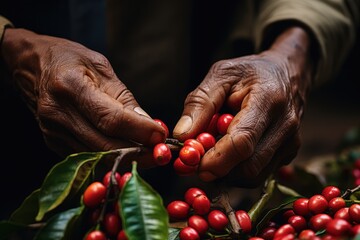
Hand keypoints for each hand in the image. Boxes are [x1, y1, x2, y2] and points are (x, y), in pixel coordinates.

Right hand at [1, 28, 165, 163]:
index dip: (139, 130)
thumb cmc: (69, 59)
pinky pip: (87, 156)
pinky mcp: (53, 142)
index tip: (161, 135)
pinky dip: (110, 157)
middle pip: (104, 144)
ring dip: (126, 158)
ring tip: (149, 153)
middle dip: (137, 152)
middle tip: (160, 152)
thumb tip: (148, 123)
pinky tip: (127, 151)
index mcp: (70, 86)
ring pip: (97, 155)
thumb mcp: (100, 66)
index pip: (110, 118)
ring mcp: (52, 131)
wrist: (30, 65)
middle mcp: (57, 113)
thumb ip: (123, 97)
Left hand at [173, 27, 313, 186]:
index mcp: (268, 100)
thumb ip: (199, 104)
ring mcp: (291, 142)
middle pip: (249, 166)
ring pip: (254, 175)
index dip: (215, 159)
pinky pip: (260, 173)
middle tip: (197, 159)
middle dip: (218, 169)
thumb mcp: (220, 75)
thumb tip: (181, 136)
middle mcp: (285, 125)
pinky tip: (232, 151)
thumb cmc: (251, 72)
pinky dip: (239, 169)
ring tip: (215, 149)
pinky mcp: (290, 153)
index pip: (242, 142)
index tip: (192, 163)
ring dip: (227, 171)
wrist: (287, 72)